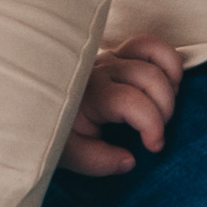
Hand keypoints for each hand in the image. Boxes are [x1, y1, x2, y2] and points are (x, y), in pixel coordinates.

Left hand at [64, 34, 182, 176]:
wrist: (37, 105)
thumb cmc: (56, 130)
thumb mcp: (69, 154)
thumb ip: (98, 161)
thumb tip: (130, 160)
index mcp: (91, 94)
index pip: (132, 101)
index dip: (152, 126)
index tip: (154, 147)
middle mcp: (103, 70)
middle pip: (150, 78)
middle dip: (164, 110)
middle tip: (157, 132)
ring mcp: (113, 57)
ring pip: (155, 57)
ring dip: (169, 87)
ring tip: (162, 110)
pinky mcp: (120, 53)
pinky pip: (152, 45)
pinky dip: (168, 61)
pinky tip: (169, 85)